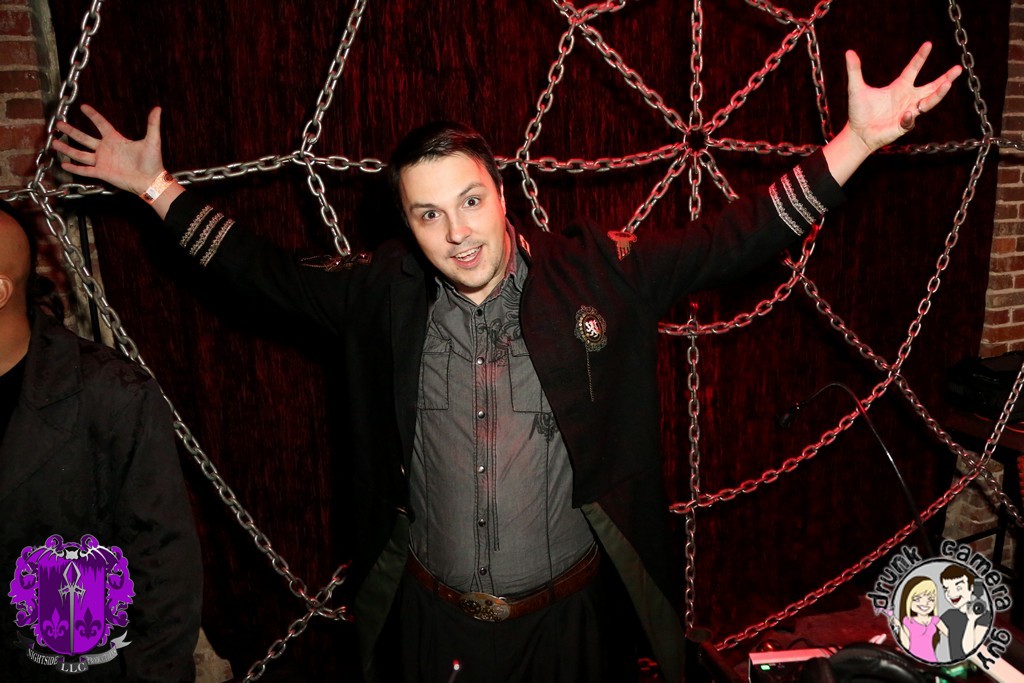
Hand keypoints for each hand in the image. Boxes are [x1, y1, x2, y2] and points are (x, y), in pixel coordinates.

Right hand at [53, 105, 165, 195]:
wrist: (151, 180)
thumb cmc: (153, 161)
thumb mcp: (152, 140)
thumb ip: (152, 124)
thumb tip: (158, 108)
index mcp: (116, 139)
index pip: (101, 124)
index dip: (92, 115)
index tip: (83, 107)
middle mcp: (106, 149)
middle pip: (84, 138)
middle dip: (72, 131)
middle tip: (60, 124)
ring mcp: (103, 161)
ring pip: (80, 153)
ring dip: (67, 148)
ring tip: (54, 142)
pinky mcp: (102, 172)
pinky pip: (85, 170)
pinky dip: (74, 168)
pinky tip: (63, 164)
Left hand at [846, 42, 961, 152]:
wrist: (857, 133)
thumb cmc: (859, 111)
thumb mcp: (856, 88)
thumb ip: (854, 71)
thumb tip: (849, 52)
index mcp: (899, 87)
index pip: (913, 69)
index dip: (920, 57)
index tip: (928, 44)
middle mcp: (907, 98)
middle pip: (931, 87)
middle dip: (945, 78)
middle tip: (959, 69)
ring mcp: (908, 112)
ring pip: (929, 102)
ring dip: (938, 94)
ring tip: (948, 84)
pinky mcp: (903, 126)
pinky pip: (910, 120)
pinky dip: (909, 117)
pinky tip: (906, 113)